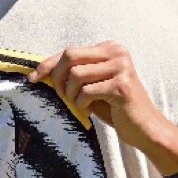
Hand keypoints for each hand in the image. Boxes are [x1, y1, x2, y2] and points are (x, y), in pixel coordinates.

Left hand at [29, 42, 177, 155]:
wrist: (145, 129)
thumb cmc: (115, 108)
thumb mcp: (91, 85)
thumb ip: (72, 74)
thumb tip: (40, 70)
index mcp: (109, 48)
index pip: (70, 51)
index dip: (47, 64)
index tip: (32, 77)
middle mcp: (117, 52)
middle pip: (70, 56)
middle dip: (58, 78)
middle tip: (63, 96)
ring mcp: (121, 67)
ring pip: (76, 74)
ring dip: (71, 95)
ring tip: (80, 105)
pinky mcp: (122, 86)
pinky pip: (86, 92)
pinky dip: (81, 104)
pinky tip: (89, 111)